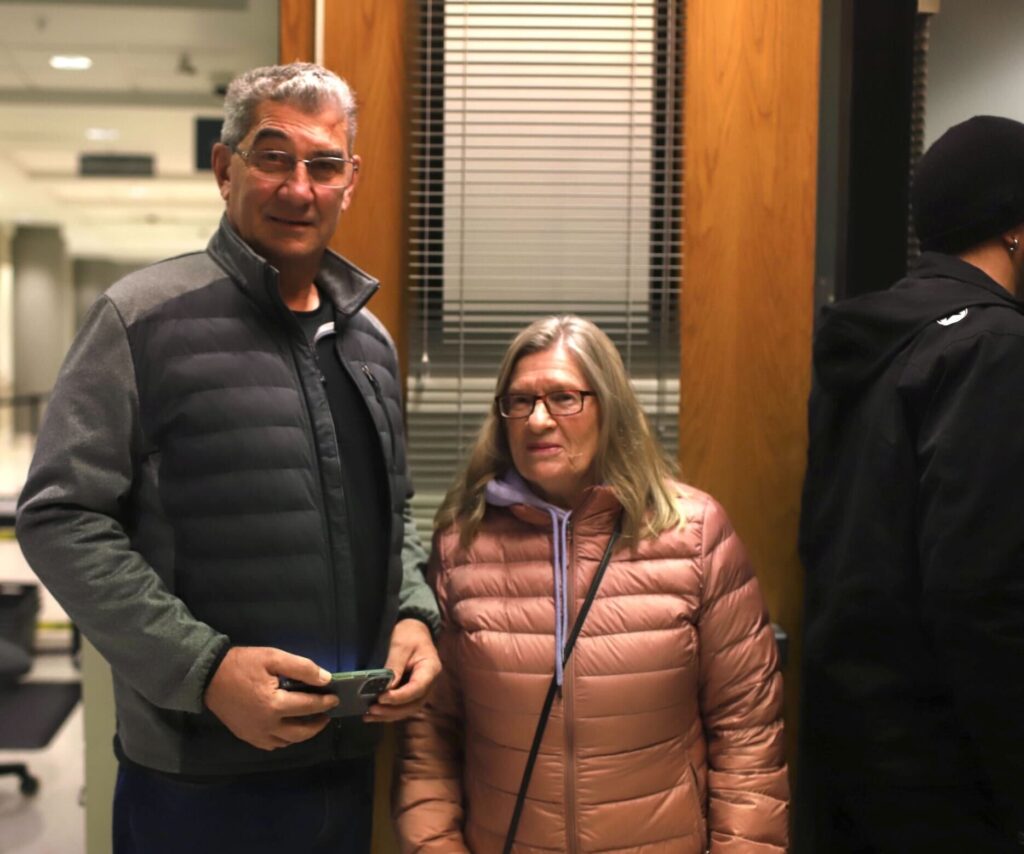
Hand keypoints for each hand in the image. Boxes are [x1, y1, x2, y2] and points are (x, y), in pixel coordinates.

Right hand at [204, 646, 338, 749]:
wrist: (208, 677)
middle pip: (300, 732)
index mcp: (274, 705)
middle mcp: (266, 725)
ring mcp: (255, 734)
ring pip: (287, 741)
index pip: (308, 707)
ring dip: (302, 733)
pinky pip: (272, 744)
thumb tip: (325, 679)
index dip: (325, 702)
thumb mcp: (273, 657)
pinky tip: (289, 728)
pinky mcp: (246, 736)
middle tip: (327, 714)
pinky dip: (285, 739)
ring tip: (311, 720)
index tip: (335, 698)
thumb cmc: (242, 664)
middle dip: (317, 724)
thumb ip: (301, 668)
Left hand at [365, 619, 440, 722]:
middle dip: (392, 710)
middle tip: (372, 708)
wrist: (414, 630)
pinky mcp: (412, 693)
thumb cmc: (408, 635)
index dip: (399, 697)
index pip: (417, 689)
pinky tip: (373, 715)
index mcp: (431, 669)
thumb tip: (385, 689)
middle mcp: (430, 683)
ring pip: (408, 709)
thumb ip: (394, 667)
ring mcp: (422, 690)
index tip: (381, 698)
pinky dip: (389, 712)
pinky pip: (403, 707)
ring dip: (389, 715)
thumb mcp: (400, 646)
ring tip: (369, 714)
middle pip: (413, 704)